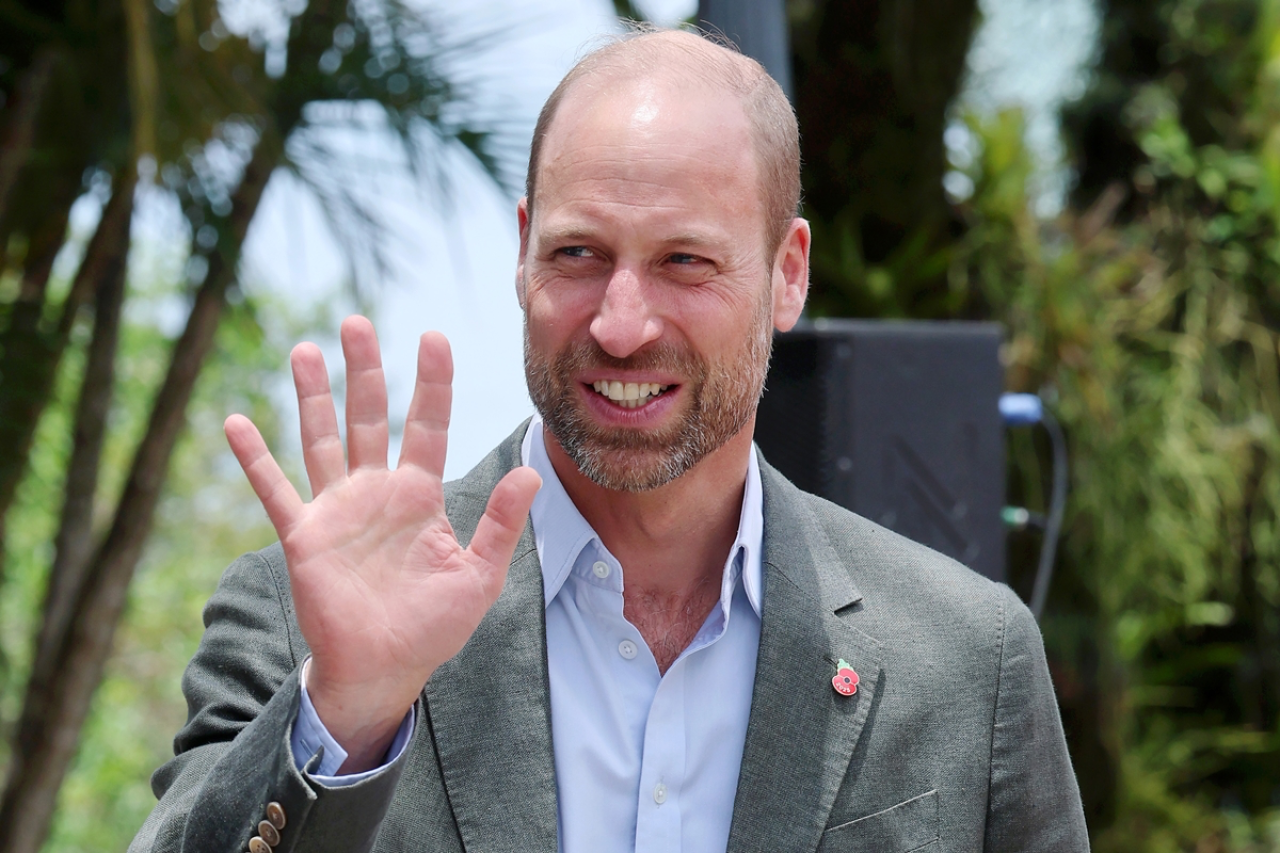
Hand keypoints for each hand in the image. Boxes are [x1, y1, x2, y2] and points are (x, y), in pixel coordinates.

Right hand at [224, 316, 539, 771]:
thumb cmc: (433, 626)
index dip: (432, 383)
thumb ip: (501, 524)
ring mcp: (337, 510)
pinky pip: (275, 490)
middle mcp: (376, 492)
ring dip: (312, 397)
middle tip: (356, 323)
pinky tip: (237, 422)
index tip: (433, 337)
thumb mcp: (479, 576)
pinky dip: (255, 459)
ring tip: (305, 350)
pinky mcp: (303, 536)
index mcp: (420, 496)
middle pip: (369, 417)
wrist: (384, 669)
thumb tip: (530, 473)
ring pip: (322, 440)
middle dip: (364, 371)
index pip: (428, 426)